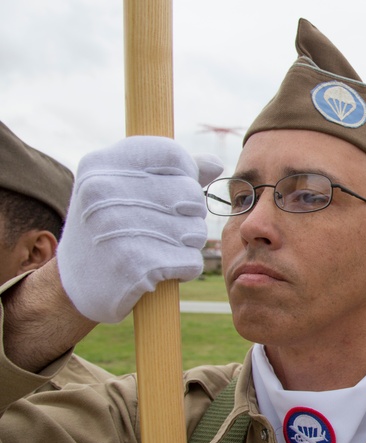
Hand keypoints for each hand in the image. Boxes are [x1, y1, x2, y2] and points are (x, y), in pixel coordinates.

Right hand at [58, 137, 223, 322]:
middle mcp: (104, 191)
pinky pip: (191, 261)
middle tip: (163, 228)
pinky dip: (183, 269)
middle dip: (190, 216)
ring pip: (196, 230)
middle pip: (191, 195)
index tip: (173, 191)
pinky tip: (158, 271)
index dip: (186, 174)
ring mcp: (117, 227)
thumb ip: (170, 172)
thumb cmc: (109, 230)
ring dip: (186, 245)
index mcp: (101, 164)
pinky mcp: (133, 265)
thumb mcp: (124, 188)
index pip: (172, 154)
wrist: (73, 288)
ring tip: (156, 248)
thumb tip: (215, 164)